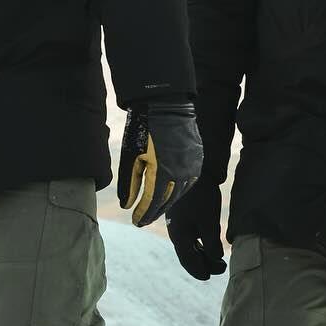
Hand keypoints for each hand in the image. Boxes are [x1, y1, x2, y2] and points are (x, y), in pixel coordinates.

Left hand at [117, 99, 203, 226]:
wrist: (165, 104)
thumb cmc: (143, 129)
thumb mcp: (131, 156)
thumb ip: (129, 184)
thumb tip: (127, 206)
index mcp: (163, 172)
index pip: (152, 202)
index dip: (143, 213)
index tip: (136, 221)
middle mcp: (181, 172)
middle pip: (167, 201)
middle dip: (154, 212)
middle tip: (143, 220)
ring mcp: (192, 166)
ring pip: (179, 193)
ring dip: (166, 203)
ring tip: (154, 209)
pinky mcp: (197, 159)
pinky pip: (189, 181)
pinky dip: (178, 190)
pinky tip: (169, 193)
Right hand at [166, 179, 226, 279]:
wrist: (193, 169)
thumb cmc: (202, 197)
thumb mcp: (210, 222)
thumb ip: (212, 243)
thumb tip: (215, 259)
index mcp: (180, 236)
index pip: (189, 261)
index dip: (201, 271)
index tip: (211, 276)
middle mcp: (176, 232)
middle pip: (188, 255)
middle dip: (204, 264)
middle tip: (221, 267)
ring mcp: (177, 223)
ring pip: (189, 246)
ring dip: (202, 254)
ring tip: (217, 257)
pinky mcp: (182, 216)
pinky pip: (189, 237)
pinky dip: (200, 244)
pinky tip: (209, 242)